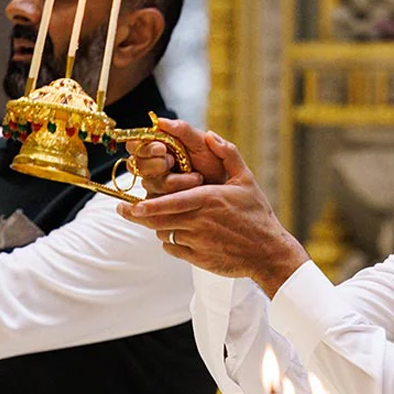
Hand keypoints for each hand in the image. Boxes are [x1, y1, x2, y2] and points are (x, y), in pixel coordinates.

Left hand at [117, 133, 309, 294]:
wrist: (268, 252)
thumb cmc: (258, 215)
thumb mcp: (247, 180)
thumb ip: (228, 155)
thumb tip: (210, 135)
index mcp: (209, 200)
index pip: (171, 202)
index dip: (149, 205)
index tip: (132, 205)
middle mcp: (200, 221)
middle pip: (159, 219)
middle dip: (139, 216)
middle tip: (125, 211)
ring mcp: (198, 241)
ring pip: (165, 233)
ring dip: (159, 226)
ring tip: (160, 221)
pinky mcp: (198, 258)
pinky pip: (173, 249)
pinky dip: (170, 243)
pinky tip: (178, 236)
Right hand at [125, 119, 230, 195]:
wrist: (227, 186)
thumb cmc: (213, 162)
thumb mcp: (201, 142)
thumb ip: (182, 130)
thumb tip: (159, 120)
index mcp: (157, 146)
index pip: (135, 144)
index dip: (143, 146)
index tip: (161, 148)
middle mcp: (152, 165)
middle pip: (137, 164)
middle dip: (155, 164)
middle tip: (172, 161)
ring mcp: (155, 184)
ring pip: (150, 182)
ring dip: (175, 180)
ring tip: (197, 177)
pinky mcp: (161, 202)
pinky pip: (158, 200)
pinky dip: (178, 193)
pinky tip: (193, 188)